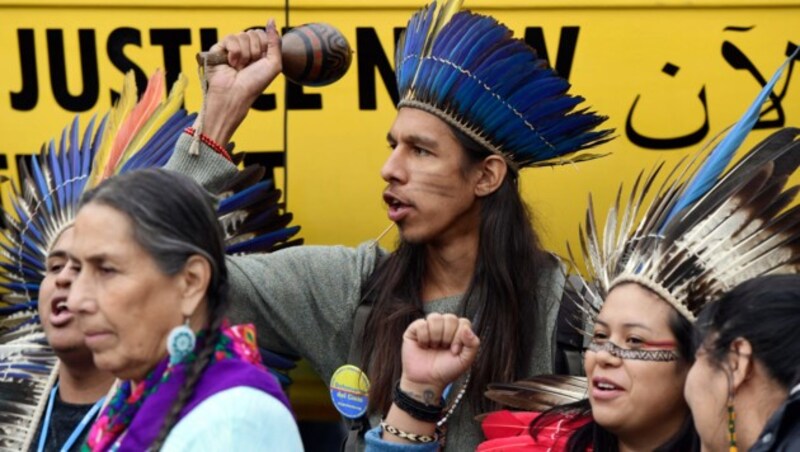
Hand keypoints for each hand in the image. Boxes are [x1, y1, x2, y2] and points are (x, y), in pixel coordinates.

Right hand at [199, 19, 281, 144]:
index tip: (261, 62)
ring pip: (243, 35)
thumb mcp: (274, 64)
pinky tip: (231, 64)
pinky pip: (231, 38)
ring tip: (239, 67)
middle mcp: (245, 48)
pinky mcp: (219, 48)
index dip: (265, 47)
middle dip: (256, 51)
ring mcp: (231, 48)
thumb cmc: (254, 84)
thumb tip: (271, 21)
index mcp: (258, 51)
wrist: (235, 95)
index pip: (263, 34)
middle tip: (249, 66)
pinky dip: (235, 53)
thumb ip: (275, 42)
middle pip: (254, 33)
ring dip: (245, 55)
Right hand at [399, 314, 479, 396]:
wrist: (426, 381)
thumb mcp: (465, 361)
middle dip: (448, 336)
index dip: (460, 336)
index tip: (455, 351)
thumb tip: (467, 329)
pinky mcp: (414, 329)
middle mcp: (443, 326)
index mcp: (457, 331)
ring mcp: (429, 326)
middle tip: (443, 349)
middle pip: (450, 318)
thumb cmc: (445, 370)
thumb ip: (473, 345)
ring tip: (433, 347)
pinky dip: (423, 337)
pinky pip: (421, 323)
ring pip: (435, 317)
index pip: (463, 322)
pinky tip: (423, 345)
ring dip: (435, 336)